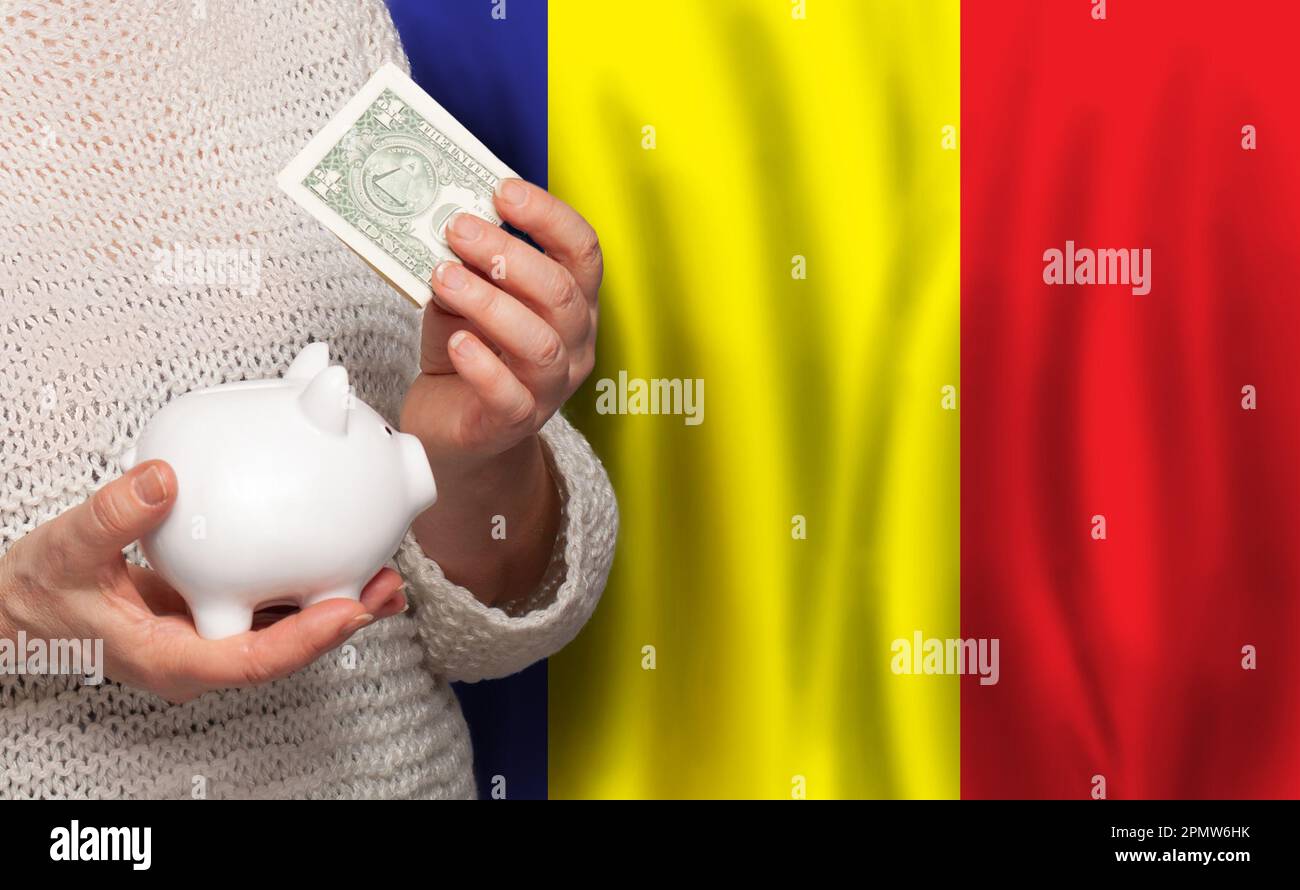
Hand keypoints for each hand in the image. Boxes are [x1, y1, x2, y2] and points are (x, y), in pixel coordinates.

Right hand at [0, 461, 406, 702]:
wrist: (22, 608)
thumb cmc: (41, 591)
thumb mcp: (65, 551)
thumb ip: (110, 518)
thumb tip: (163, 478)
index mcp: (169, 659)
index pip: (251, 661)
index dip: (305, 640)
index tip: (350, 611)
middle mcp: (200, 657)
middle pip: (285, 650)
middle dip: (342, 622)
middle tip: (388, 586)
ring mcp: (210, 638)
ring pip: (285, 631)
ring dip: (337, 606)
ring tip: (386, 574)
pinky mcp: (214, 615)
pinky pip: (270, 607)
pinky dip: (307, 586)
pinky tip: (338, 557)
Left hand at [401, 178, 601, 467]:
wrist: (451, 428)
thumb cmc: (466, 352)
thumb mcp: (464, 298)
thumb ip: (466, 267)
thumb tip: (449, 227)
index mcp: (571, 302)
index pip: (582, 251)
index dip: (548, 216)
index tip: (502, 191)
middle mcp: (573, 343)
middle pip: (562, 293)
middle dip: (509, 254)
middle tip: (459, 229)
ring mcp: (550, 387)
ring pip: (539, 343)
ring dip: (489, 303)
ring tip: (444, 277)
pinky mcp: (515, 422)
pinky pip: (510, 395)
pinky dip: (482, 365)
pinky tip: (455, 343)